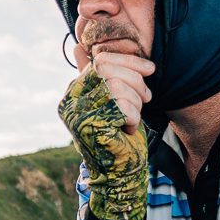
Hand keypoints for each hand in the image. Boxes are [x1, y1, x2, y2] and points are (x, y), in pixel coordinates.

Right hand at [58, 68, 149, 219]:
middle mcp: (69, 103)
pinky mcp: (92, 129)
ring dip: (136, 103)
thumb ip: (94, 75)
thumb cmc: (117, 135)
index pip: (101, 61)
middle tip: (146, 97)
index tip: (150, 69)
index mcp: (72, 93)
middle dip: (136, 80)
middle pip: (109, 70)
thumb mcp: (106, 99)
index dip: (130, 61)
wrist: (118, 173)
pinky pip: (123, 108)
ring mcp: (78, 116)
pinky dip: (133, 118)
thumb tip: (78, 47)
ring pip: (117, 88)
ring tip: (135, 116)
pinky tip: (127, 129)